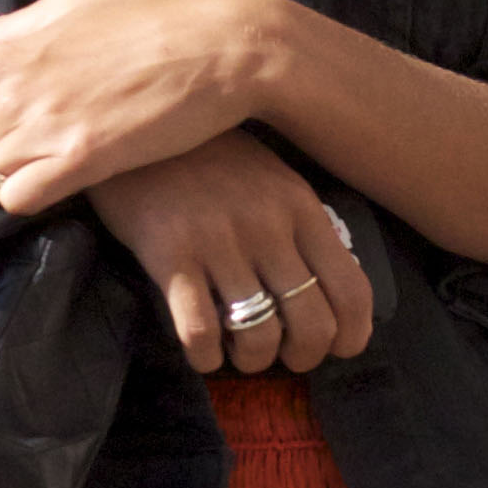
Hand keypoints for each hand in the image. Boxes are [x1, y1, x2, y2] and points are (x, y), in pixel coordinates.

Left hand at [0, 0, 281, 212]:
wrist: (214, 48)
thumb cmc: (146, 23)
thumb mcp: (68, 8)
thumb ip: (8, 30)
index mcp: (8, 55)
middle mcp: (15, 91)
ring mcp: (45, 125)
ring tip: (15, 191)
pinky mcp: (81, 158)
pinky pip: (17, 199)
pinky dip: (21, 204)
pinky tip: (47, 193)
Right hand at [90, 136, 372, 374]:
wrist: (135, 126)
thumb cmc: (207, 161)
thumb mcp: (271, 181)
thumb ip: (301, 229)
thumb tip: (327, 295)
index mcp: (301, 207)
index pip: (352, 289)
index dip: (351, 336)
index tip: (337, 349)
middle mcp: (267, 225)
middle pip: (312, 324)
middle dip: (302, 357)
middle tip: (282, 357)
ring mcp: (218, 240)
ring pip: (258, 337)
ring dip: (251, 361)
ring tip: (236, 352)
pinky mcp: (169, 253)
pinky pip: (200, 332)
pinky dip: (206, 358)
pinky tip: (202, 352)